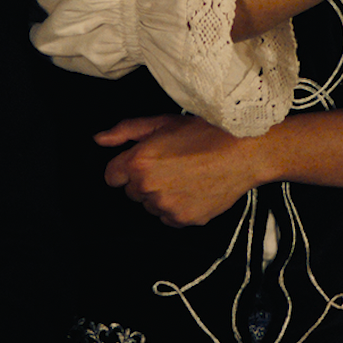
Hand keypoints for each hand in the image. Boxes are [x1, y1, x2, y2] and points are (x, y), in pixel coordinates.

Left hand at [96, 115, 263, 226]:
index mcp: (139, 162)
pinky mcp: (183, 220)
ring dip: (160, 195)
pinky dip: (176, 207)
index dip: (125, 168)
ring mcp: (166, 207)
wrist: (244, 152)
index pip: (111, 176)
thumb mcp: (163, 122)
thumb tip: (99, 139)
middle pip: (131, 192)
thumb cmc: (205, 133)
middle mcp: (149, 188)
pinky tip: (193, 189)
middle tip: (169, 165)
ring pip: (150, 206)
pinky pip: (168, 218)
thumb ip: (126, 131)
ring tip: (185, 176)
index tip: (141, 163)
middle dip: (144, 181)